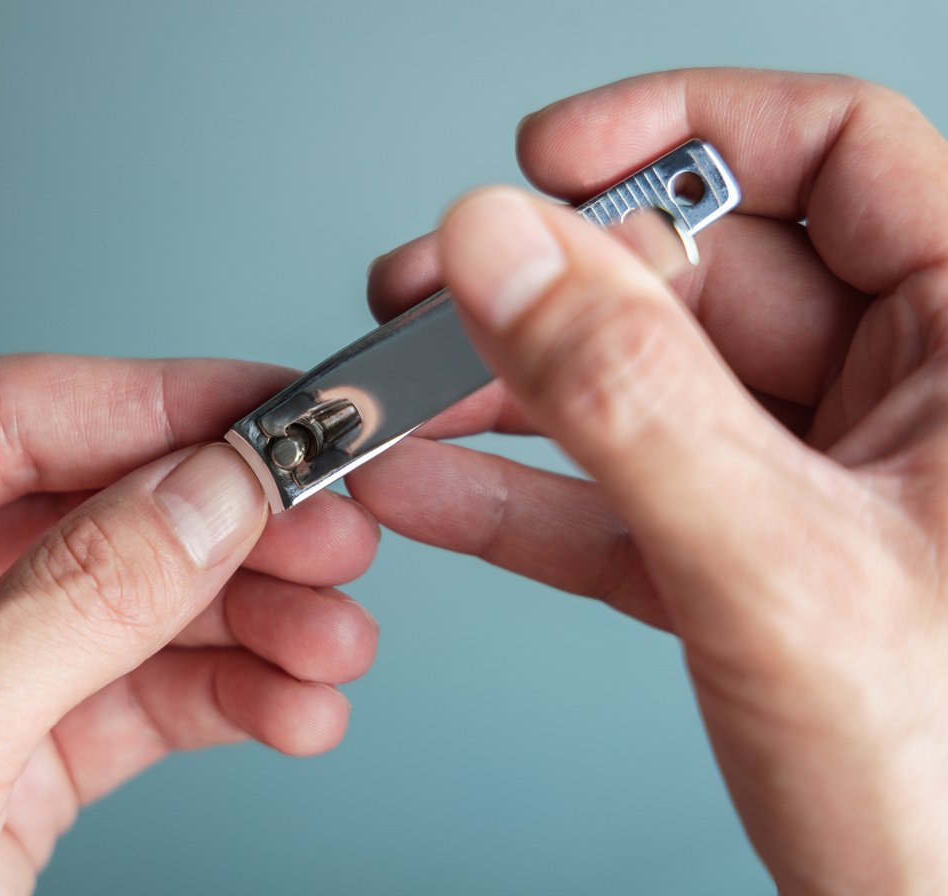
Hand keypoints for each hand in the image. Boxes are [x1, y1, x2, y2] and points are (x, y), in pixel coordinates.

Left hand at [0, 355, 379, 893]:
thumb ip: (76, 600)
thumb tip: (206, 494)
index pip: (8, 417)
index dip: (157, 406)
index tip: (271, 410)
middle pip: (91, 508)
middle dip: (224, 528)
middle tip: (329, 531)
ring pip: (132, 604)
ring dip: (248, 621)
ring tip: (334, 641)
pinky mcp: (7, 751)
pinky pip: (137, 697)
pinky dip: (225, 699)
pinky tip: (291, 707)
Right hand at [349, 69, 947, 892]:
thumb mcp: (778, 568)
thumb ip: (629, 401)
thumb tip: (508, 252)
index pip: (838, 156)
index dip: (686, 132)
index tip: (551, 157)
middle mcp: (900, 399)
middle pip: (704, 278)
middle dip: (552, 286)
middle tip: (439, 296)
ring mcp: (815, 483)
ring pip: (644, 387)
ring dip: (512, 390)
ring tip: (404, 390)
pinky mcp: (746, 563)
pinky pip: (620, 495)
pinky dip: (521, 492)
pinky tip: (433, 480)